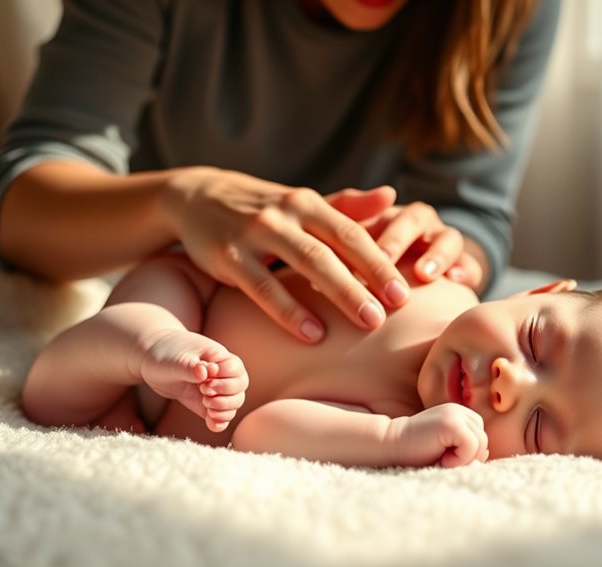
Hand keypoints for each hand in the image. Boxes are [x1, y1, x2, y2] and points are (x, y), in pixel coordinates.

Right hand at [161, 168, 410, 342]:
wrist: (197, 197)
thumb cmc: (263, 209)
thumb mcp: (302, 203)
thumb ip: (347, 205)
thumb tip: (393, 197)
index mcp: (308, 203)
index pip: (352, 232)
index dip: (380, 260)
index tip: (405, 290)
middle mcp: (285, 214)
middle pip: (334, 248)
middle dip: (368, 278)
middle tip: (396, 309)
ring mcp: (256, 233)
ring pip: (305, 264)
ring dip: (340, 294)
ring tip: (368, 323)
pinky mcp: (228, 257)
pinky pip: (263, 287)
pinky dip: (289, 311)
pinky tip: (313, 333)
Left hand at [329, 196, 484, 290]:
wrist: (392, 289)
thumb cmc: (360, 263)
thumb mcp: (348, 243)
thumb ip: (349, 218)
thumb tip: (377, 196)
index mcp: (391, 217)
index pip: (394, 215)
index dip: (388, 233)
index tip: (377, 255)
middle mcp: (420, 227)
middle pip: (418, 221)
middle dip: (405, 240)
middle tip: (386, 262)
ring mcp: (442, 245)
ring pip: (449, 239)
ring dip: (438, 254)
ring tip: (424, 274)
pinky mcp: (463, 268)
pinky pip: (471, 266)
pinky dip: (466, 270)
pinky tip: (456, 281)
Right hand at [387, 404, 488, 467]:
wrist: (390, 444)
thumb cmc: (416, 451)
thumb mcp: (446, 448)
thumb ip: (466, 447)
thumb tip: (485, 452)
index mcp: (460, 413)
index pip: (481, 437)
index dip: (467, 453)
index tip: (445, 456)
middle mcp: (460, 410)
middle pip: (484, 441)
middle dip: (467, 457)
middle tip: (443, 459)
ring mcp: (456, 414)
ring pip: (481, 445)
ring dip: (462, 459)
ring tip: (441, 458)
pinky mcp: (452, 424)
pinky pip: (471, 447)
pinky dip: (459, 459)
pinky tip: (441, 458)